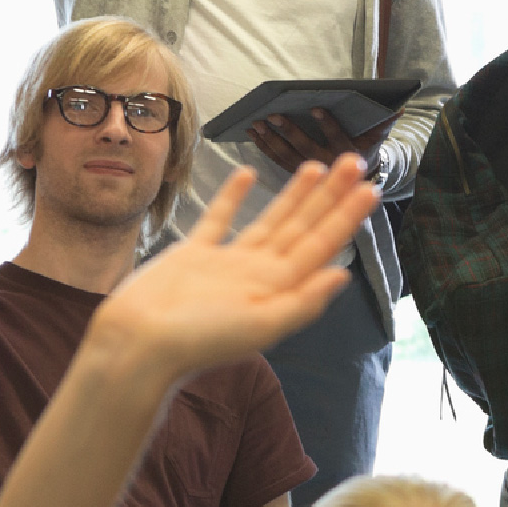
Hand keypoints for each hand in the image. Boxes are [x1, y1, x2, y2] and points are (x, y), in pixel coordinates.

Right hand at [87, 157, 375, 388]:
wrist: (137, 345)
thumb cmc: (198, 342)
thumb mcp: (261, 326)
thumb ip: (304, 301)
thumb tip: (344, 274)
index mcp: (278, 287)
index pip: (322, 243)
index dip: (346, 216)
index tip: (370, 189)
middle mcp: (259, 272)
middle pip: (303, 226)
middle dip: (331, 195)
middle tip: (354, 161)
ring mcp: (228, 262)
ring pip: (271, 220)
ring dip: (295, 194)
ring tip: (317, 166)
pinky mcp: (194, 255)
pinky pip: (219, 220)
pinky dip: (234, 197)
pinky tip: (248, 174)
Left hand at [249, 107, 392, 177]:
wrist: (357, 182)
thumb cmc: (366, 151)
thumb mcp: (378, 138)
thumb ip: (385, 123)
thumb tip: (400, 107)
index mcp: (350, 155)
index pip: (339, 139)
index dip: (329, 125)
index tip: (316, 108)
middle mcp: (329, 166)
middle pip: (307, 149)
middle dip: (290, 132)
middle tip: (275, 114)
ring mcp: (309, 176)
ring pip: (286, 157)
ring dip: (271, 140)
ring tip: (257, 122)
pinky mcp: (294, 177)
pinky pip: (277, 162)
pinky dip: (264, 147)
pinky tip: (254, 133)